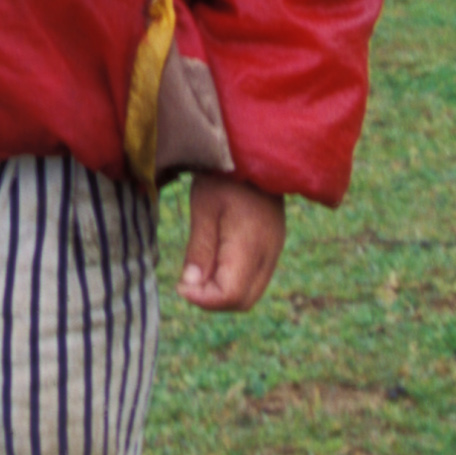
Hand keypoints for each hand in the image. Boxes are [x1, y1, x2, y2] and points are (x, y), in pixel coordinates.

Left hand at [177, 176, 284, 312]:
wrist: (254, 152)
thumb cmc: (224, 177)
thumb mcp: (204, 209)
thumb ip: (200, 249)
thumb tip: (191, 284)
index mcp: (251, 246)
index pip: (230, 295)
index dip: (203, 299)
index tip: (180, 285)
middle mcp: (268, 254)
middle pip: (242, 301)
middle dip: (212, 300)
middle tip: (187, 282)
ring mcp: (274, 250)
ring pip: (250, 293)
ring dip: (223, 291)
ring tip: (198, 272)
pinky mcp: (273, 245)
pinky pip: (255, 278)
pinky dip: (234, 280)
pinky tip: (215, 261)